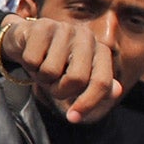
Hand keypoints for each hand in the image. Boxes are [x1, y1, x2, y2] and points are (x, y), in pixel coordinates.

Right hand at [0, 14, 120, 123]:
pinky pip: (32, 60)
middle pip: (76, 79)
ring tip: (42, 67)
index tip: (72, 118)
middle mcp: (86, 37)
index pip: (102, 82)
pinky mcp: (42, 25)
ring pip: (50, 71)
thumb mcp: (77, 78)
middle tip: (53, 85)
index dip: (88, 103)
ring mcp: (65, 29)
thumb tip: (116, 91)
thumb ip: (98, 87)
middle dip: (59, 90)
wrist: (26, 40)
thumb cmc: (55, 63)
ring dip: (41, 77)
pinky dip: (28, 64)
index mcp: (100, 51)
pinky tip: (33, 55)